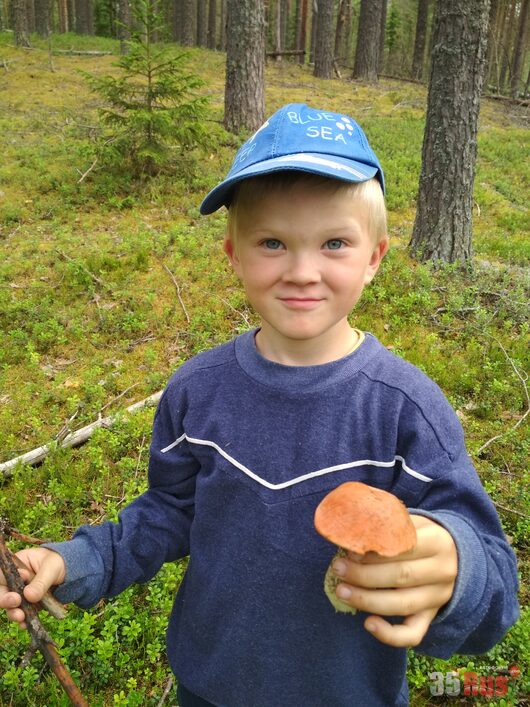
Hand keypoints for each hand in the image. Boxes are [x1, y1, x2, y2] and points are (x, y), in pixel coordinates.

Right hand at [0, 547, 65, 628]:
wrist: (74, 573)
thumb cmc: (60, 563)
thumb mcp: (52, 568)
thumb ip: (41, 581)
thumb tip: (28, 596)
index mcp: (18, 564)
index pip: (3, 575)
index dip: (5, 582)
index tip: (19, 587)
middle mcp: (15, 580)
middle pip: (2, 592)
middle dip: (5, 600)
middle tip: (15, 603)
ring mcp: (21, 593)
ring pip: (10, 605)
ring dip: (13, 612)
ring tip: (20, 617)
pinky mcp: (29, 604)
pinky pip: (23, 613)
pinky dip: (23, 620)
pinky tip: (25, 624)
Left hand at [331, 515, 457, 647]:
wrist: (454, 554)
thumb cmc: (419, 535)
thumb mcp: (410, 522)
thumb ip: (386, 525)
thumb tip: (349, 533)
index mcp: (438, 541)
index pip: (404, 548)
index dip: (375, 552)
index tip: (349, 551)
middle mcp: (443, 571)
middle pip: (401, 576)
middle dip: (364, 575)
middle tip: (338, 569)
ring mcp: (438, 597)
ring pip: (402, 604)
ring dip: (368, 600)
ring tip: (342, 591)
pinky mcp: (432, 616)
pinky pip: (413, 633)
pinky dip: (390, 635)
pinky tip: (368, 623)